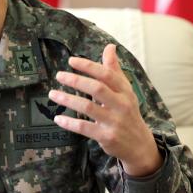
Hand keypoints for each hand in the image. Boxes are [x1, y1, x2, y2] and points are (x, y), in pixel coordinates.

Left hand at [49, 44, 161, 176]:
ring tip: (52, 94)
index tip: (71, 61)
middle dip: (76, 80)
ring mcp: (114, 121)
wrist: (140, 145)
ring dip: (67, 99)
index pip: (107, 74)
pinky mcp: (106, 137)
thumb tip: (110, 47)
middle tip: (59, 75)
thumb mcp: (125, 91)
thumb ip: (114, 70)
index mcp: (125, 91)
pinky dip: (69, 123)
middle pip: (97, 88)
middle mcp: (121, 105)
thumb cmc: (128, 112)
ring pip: (88, 107)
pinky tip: (58, 118)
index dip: (89, 66)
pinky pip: (84, 127)